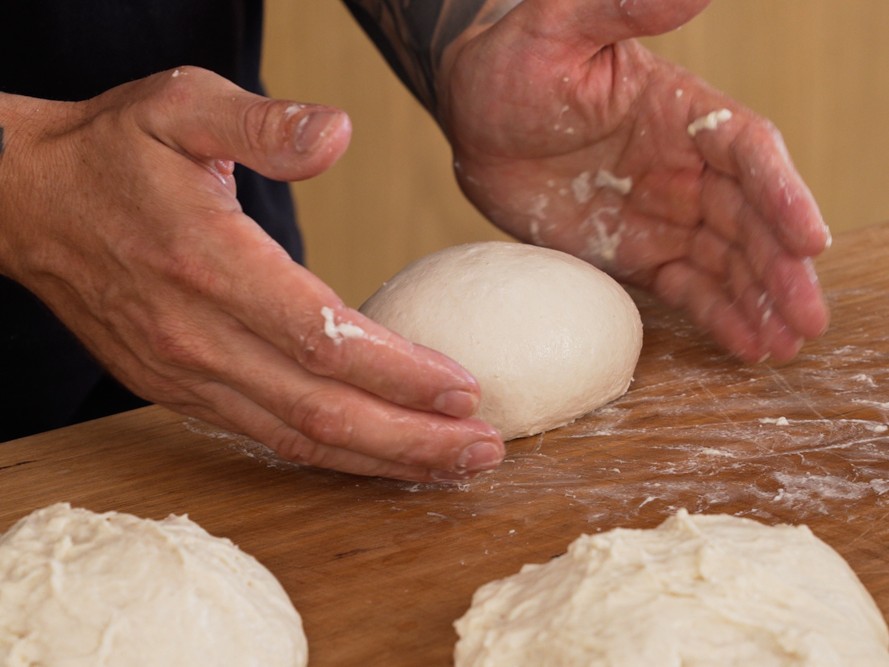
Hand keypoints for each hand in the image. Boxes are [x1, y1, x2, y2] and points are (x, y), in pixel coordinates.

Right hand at [0, 67, 502, 480]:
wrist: (27, 204)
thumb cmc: (113, 152)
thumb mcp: (182, 105)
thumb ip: (261, 124)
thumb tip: (337, 133)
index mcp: (209, 262)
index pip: (321, 337)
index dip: (398, 371)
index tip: (465, 387)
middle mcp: (196, 334)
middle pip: (320, 409)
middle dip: (409, 438)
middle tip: (482, 449)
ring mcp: (183, 373)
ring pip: (295, 437)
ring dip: (379, 459)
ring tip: (450, 465)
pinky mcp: (177, 390)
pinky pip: (264, 437)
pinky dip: (329, 456)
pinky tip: (378, 457)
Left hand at [438, 0, 830, 362]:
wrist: (473, 115)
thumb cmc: (514, 62)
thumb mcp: (559, 24)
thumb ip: (624, 8)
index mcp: (683, 111)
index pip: (748, 154)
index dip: (783, 196)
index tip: (809, 241)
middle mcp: (685, 166)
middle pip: (750, 220)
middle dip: (781, 269)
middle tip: (810, 321)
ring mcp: (662, 213)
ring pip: (725, 262)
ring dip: (759, 302)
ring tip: (788, 347)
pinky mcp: (633, 251)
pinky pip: (683, 286)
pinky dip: (715, 314)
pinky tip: (748, 346)